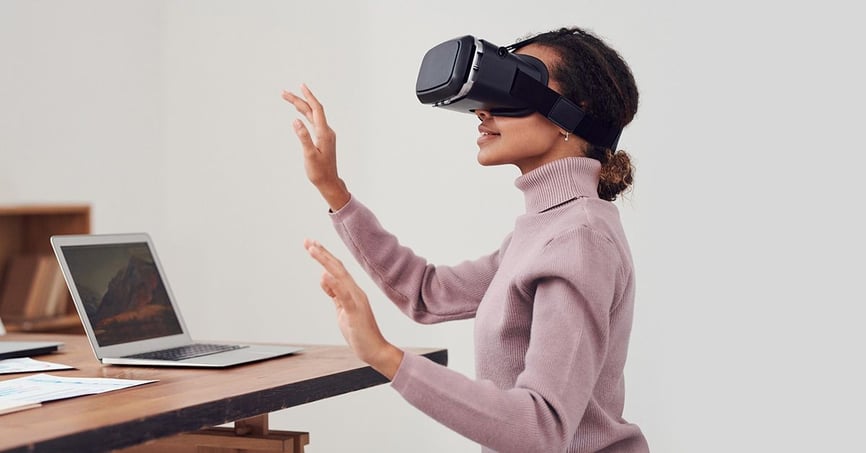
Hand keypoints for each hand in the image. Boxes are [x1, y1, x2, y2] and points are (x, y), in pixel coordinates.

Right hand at [282, 84, 350, 210]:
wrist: (329, 182)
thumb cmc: (319, 171)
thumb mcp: (309, 155)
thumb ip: (303, 137)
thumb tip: (296, 121)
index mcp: (324, 133)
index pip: (316, 109)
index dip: (309, 97)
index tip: (301, 86)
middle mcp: (326, 131)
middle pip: (312, 110)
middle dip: (299, 100)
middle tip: (283, 93)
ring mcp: (325, 134)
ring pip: (312, 115)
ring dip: (301, 106)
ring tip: (288, 98)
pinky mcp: (323, 138)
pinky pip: (313, 121)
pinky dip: (305, 114)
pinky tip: (299, 112)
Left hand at [304, 239, 403, 378]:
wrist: (375, 349)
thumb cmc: (360, 332)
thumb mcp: (342, 310)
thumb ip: (335, 295)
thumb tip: (325, 279)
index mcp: (352, 291)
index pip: (337, 269)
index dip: (325, 256)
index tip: (312, 245)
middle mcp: (355, 291)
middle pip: (337, 267)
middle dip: (322, 253)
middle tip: (308, 241)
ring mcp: (356, 300)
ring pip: (339, 276)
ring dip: (325, 261)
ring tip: (312, 249)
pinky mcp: (355, 311)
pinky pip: (343, 295)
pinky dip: (333, 284)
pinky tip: (324, 275)